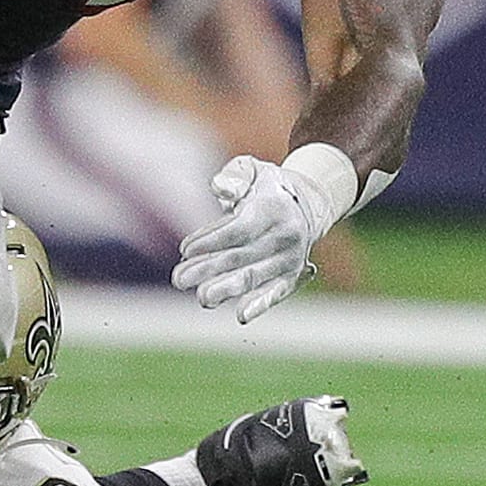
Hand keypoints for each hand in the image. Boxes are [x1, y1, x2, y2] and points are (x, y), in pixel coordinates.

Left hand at [171, 155, 327, 323]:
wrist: (306, 205)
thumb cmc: (267, 187)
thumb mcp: (253, 170)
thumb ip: (235, 175)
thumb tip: (220, 189)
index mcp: (274, 208)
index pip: (238, 229)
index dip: (211, 240)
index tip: (185, 250)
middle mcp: (286, 235)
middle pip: (241, 256)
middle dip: (207, 269)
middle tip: (178, 279)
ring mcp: (290, 259)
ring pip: (253, 277)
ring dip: (226, 289)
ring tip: (202, 298)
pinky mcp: (292, 277)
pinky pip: (276, 292)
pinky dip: (261, 304)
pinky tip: (242, 316)